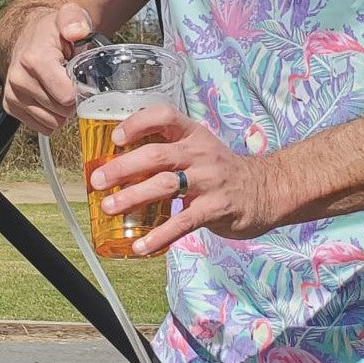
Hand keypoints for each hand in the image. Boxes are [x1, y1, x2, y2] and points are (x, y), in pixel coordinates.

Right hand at [2, 3, 91, 133]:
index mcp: (34, 59)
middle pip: (61, 110)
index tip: (80, 77)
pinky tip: (51, 97)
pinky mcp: (10, 105)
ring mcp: (12, 94)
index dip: (79, 90)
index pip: (65, 96)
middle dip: (72, 100)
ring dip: (61, 110)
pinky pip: (41, 126)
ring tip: (59, 87)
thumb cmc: (52, 31)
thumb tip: (76, 31)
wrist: (30, 35)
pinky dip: (51, 117)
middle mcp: (18, 78)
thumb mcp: (68, 16)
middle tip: (70, 81)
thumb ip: (74, 20)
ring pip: (51, 121)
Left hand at [89, 105, 277, 254]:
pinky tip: (141, 246)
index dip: (137, 123)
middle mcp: (200, 154)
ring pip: (165, 185)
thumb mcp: (199, 150)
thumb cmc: (222, 171)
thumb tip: (119, 167)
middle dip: (122, 167)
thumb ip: (167, 153)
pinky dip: (159, 236)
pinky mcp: (215, 209)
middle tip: (97, 180)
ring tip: (109, 207)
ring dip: (132, 197)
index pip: (164, 116)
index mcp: (193, 135)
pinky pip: (182, 222)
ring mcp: (209, 181)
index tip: (115, 138)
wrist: (267, 190)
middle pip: (157, 154)